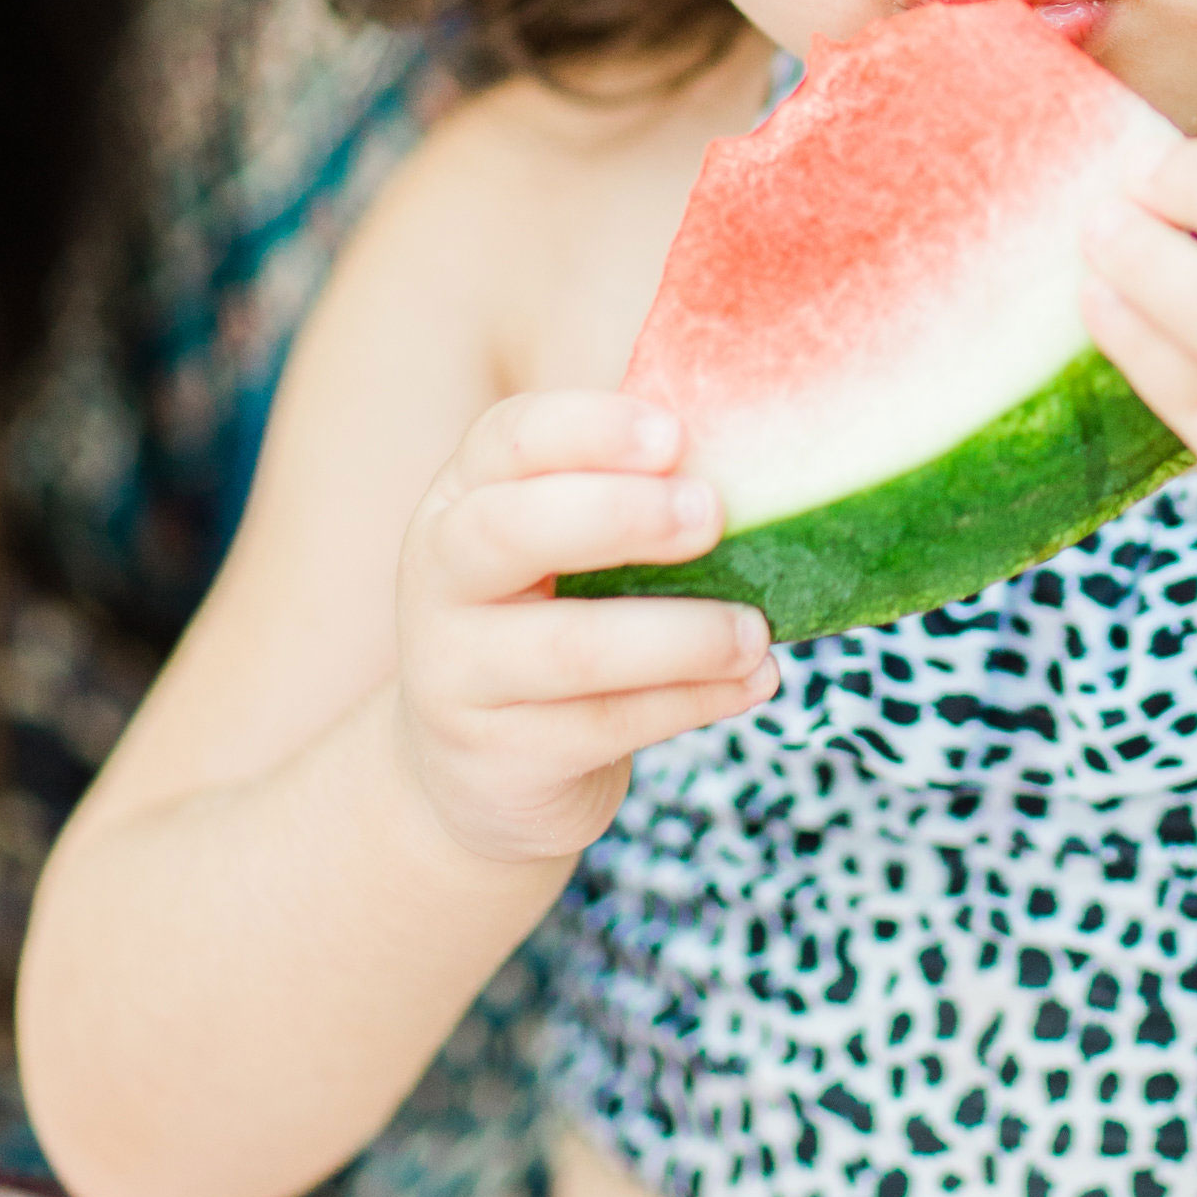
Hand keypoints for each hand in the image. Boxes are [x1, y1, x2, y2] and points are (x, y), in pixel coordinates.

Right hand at [393, 392, 776, 864]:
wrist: (477, 768)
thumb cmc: (553, 617)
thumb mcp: (565, 545)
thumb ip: (632, 491)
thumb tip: (752, 441)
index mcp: (463, 496)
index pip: (511, 438)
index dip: (593, 429)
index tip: (675, 436)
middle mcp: (440, 577)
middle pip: (512, 529)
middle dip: (621, 516)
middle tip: (713, 515)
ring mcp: (456, 672)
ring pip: (573, 648)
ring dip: (684, 636)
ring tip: (756, 632)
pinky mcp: (497, 757)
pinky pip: (606, 726)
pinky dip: (693, 702)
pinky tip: (752, 681)